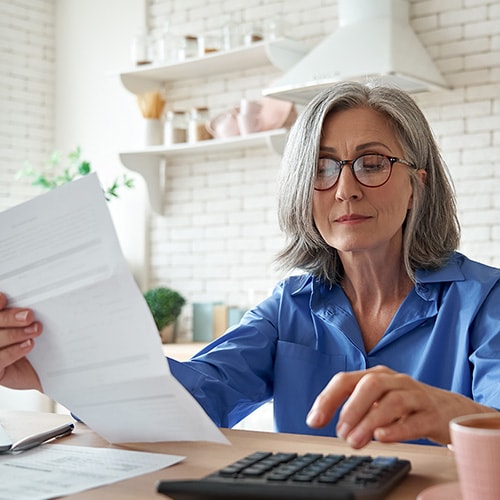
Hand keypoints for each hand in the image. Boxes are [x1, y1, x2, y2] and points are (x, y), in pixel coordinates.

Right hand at [0, 292, 42, 390]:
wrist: (42, 371)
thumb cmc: (36, 345)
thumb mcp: (31, 327)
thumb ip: (26, 316)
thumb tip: (31, 307)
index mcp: (0, 322)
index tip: (4, 299)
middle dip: (9, 318)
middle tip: (29, 316)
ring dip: (16, 334)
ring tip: (35, 330)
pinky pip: (0, 359)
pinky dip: (14, 350)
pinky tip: (28, 345)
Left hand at [306, 365, 492, 447]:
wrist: (451, 410)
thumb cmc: (407, 406)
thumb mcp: (378, 401)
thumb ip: (353, 408)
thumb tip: (320, 419)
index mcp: (377, 376)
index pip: (346, 380)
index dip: (327, 399)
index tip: (313, 421)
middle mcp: (395, 381)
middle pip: (370, 385)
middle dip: (351, 408)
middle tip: (339, 433)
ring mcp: (416, 396)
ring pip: (392, 402)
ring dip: (369, 422)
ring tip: (355, 441)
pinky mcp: (433, 415)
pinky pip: (415, 420)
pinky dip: (397, 429)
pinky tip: (382, 438)